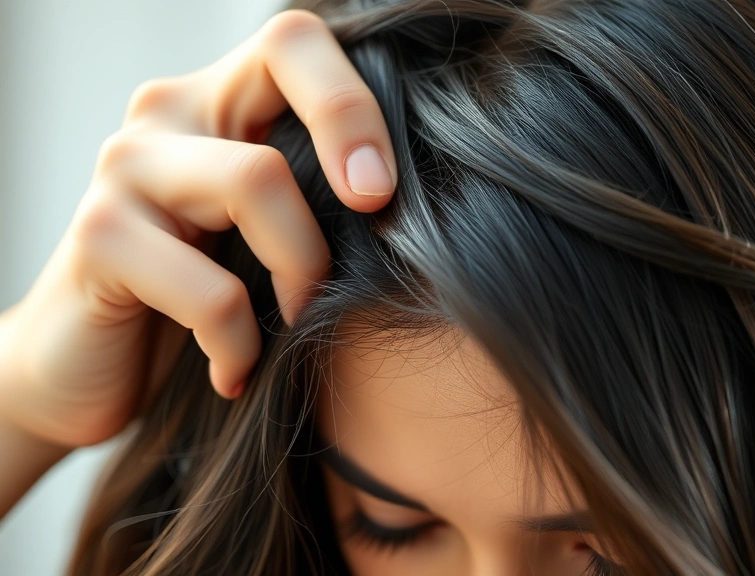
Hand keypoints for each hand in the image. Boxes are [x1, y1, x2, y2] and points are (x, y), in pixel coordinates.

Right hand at [0, 9, 396, 448]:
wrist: (84, 366)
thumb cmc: (197, 300)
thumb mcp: (263, 240)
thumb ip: (315, 203)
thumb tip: (420, 210)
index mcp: (221, 103)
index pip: (297, 40)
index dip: (354, 96)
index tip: (381, 190)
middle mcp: (170, 112)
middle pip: (281, 57)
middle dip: (351, 136)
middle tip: (376, 214)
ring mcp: (127, 166)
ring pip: (255, 178)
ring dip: (302, 268)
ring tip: (296, 320)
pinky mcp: (98, 236)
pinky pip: (209, 289)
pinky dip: (239, 343)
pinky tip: (235, 371)